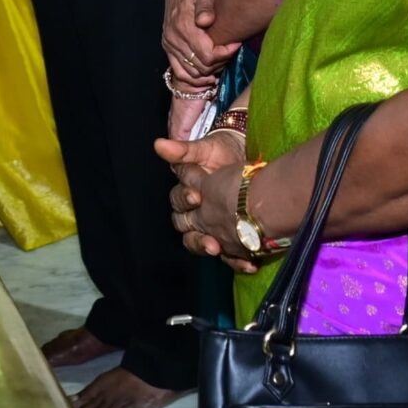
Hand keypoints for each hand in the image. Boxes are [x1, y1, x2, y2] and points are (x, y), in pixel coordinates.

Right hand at [156, 131, 254, 268]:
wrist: (247, 155)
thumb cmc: (221, 151)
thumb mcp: (203, 149)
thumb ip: (183, 151)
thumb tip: (158, 144)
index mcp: (186, 191)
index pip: (178, 201)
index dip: (185, 199)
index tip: (196, 196)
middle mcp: (195, 211)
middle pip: (186, 228)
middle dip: (196, 235)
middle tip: (210, 237)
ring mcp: (212, 225)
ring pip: (201, 242)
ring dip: (208, 248)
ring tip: (219, 250)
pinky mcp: (231, 235)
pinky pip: (229, 253)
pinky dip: (236, 260)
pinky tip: (248, 263)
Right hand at [162, 0, 239, 79]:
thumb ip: (205, 6)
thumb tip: (205, 20)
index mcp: (182, 26)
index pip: (207, 55)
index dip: (224, 54)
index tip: (236, 44)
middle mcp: (173, 38)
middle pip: (201, 67)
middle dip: (219, 63)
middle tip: (231, 51)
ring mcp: (169, 44)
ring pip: (191, 73)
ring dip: (208, 72)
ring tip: (223, 61)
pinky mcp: (169, 47)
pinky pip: (179, 72)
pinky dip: (194, 78)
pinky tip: (208, 75)